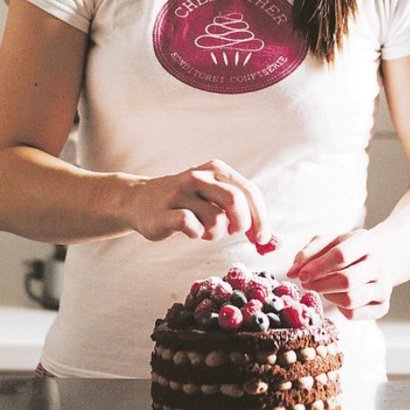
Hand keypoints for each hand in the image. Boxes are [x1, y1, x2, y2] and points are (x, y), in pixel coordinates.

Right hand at [123, 159, 269, 243]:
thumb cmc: (185, 202)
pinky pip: (191, 226)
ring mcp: (180, 192)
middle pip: (236, 200)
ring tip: (204, 230)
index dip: (261, 218)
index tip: (263, 238)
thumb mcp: (213, 197)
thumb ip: (240, 211)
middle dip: (242, 223)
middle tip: (234, 233)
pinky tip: (190, 230)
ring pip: (215, 219)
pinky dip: (196, 234)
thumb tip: (271, 239)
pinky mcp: (165, 212)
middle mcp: (199, 176)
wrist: (139, 200)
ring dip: (215, 233)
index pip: (250, 192)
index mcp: (216, 170)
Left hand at [286, 229, 391, 319]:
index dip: (317, 267)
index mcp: (365, 241)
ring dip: (329, 296)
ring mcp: (384, 286)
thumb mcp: (327, 243)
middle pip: (346, 280)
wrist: (376, 260)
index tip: (301, 275)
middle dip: (320, 285)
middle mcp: (378, 263)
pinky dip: (340, 309)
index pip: (340, 255)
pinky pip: (355, 314)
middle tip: (307, 284)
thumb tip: (292, 272)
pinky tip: (339, 297)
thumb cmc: (346, 250)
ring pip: (350, 299)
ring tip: (324, 288)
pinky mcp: (383, 306)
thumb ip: (307, 254)